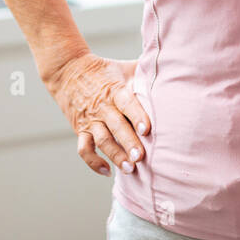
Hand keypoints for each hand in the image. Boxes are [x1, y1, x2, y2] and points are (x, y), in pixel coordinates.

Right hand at [43, 53, 150, 176]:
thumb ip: (144, 71)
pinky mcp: (80, 130)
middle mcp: (102, 107)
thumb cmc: (104, 71)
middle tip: (141, 157)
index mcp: (115, 90)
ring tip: (129, 168)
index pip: (127, 103)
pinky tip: (107, 171)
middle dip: (128, 142)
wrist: (68, 70)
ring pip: (102, 140)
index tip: (147, 129)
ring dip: (115, 155)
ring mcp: (90, 120)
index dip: (137, 116)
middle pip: (116, 126)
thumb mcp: (124, 68)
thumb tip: (171, 68)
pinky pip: (83, 149)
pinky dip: (93, 162)